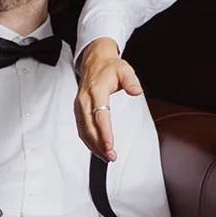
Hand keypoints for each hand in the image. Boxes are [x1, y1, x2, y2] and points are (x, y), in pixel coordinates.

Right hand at [74, 39, 142, 161]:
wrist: (94, 60)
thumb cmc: (109, 67)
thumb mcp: (124, 69)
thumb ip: (131, 81)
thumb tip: (136, 91)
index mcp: (96, 90)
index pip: (100, 116)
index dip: (104, 132)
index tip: (109, 144)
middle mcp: (85, 99)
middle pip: (89, 127)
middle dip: (99, 144)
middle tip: (111, 156)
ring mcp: (80, 105)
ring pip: (83, 130)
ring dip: (93, 145)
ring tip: (106, 156)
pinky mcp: (79, 110)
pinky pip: (81, 128)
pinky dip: (88, 141)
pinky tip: (96, 148)